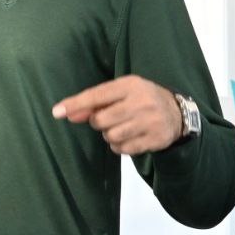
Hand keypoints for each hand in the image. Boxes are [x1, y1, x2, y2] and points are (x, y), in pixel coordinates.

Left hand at [54, 77, 183, 155]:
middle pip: (101, 120)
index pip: (97, 95)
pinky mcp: (155, 139)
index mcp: (131, 85)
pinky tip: (130, 137)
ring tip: (122, 128)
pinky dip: (120, 146)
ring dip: (110, 136)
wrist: (177, 113)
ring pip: (111, 136)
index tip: (57, 112)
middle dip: (99, 123)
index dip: (76, 104)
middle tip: (110, 119)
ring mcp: (150, 122)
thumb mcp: (122, 93)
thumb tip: (67, 113)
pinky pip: (124, 149)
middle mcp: (141, 102)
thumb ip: (96, 102)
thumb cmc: (142, 99)